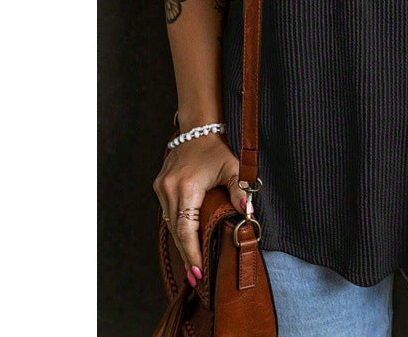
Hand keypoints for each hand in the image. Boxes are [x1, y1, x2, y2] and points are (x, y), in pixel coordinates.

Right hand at [153, 134, 245, 283]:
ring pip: (170, 224)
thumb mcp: (232, 167)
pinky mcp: (159, 187)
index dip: (191, 252)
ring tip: (192, 264)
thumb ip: (240, 190)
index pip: (187, 228)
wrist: (197, 129)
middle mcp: (170, 189)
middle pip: (176, 230)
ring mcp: (161, 188)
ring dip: (181, 243)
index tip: (198, 271)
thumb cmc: (216, 149)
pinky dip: (177, 228)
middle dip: (187, 254)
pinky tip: (185, 240)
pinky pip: (167, 213)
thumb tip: (248, 213)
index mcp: (187, 187)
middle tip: (196, 277)